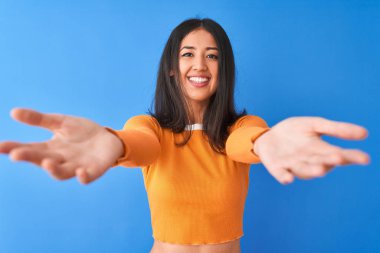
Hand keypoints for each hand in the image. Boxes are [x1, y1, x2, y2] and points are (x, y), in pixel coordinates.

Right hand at [0, 108, 123, 183]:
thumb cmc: (82, 132)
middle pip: (42, 161)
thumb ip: (39, 120)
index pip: (30, 149)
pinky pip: (87, 177)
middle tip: (16, 154)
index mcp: (51, 149)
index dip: (15, 148)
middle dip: (30, 157)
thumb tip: (13, 112)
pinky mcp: (94, 170)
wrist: (109, 139)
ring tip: (47, 163)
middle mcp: (61, 160)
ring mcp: (77, 167)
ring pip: (62, 173)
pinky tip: (80, 172)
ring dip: (54, 169)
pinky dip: (83, 176)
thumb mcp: (60, 122)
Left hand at [253, 117, 369, 184]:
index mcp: (322, 151)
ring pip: (304, 170)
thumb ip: (337, 129)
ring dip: (311, 170)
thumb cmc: (295, 132)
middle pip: (322, 163)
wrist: (268, 136)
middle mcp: (310, 161)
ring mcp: (293, 165)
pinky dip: (285, 177)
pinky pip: (282, 174)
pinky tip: (288, 179)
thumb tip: (365, 133)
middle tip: (339, 158)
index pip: (340, 155)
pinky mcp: (277, 168)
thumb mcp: (316, 125)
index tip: (364, 158)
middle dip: (330, 161)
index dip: (352, 157)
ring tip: (320, 169)